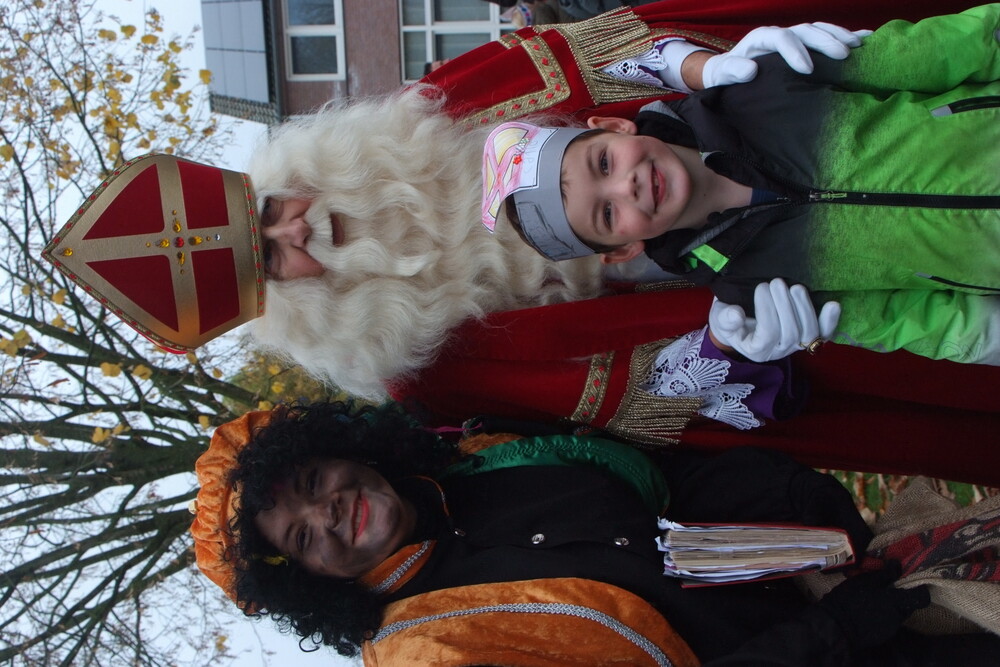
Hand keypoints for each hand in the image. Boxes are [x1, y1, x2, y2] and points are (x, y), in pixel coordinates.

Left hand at [702, 22, 868, 87]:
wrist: (730, 72)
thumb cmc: (726, 75)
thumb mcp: (722, 74)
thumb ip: (733, 71)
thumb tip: (751, 70)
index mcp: (762, 38)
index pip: (781, 37)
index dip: (795, 51)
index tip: (807, 69)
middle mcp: (781, 34)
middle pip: (806, 31)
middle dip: (826, 41)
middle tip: (844, 55)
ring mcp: (795, 38)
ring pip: (820, 30)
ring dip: (840, 36)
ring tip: (858, 47)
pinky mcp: (805, 46)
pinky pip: (827, 37)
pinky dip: (847, 36)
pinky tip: (869, 39)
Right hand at [708, 278, 839, 361]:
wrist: (738, 323)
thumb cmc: (728, 319)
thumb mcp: (720, 318)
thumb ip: (725, 318)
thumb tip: (735, 314)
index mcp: (756, 350)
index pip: (768, 334)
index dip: (767, 310)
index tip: (760, 287)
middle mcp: (779, 351)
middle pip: (791, 333)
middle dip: (785, 305)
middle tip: (776, 282)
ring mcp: (796, 345)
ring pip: (809, 333)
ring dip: (805, 308)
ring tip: (795, 287)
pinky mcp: (808, 336)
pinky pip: (825, 333)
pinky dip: (830, 320)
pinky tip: (833, 304)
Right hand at [819, 564, 929, 649]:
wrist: (835, 625)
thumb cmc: (850, 599)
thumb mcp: (866, 581)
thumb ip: (885, 574)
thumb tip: (898, 564)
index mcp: (897, 602)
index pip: (921, 598)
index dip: (919, 589)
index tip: (910, 581)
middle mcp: (898, 617)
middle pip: (908, 605)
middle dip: (900, 596)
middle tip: (885, 587)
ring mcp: (890, 629)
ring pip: (897, 614)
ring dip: (889, 606)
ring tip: (872, 600)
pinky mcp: (881, 636)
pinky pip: (887, 622)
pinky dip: (881, 616)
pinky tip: (866, 612)